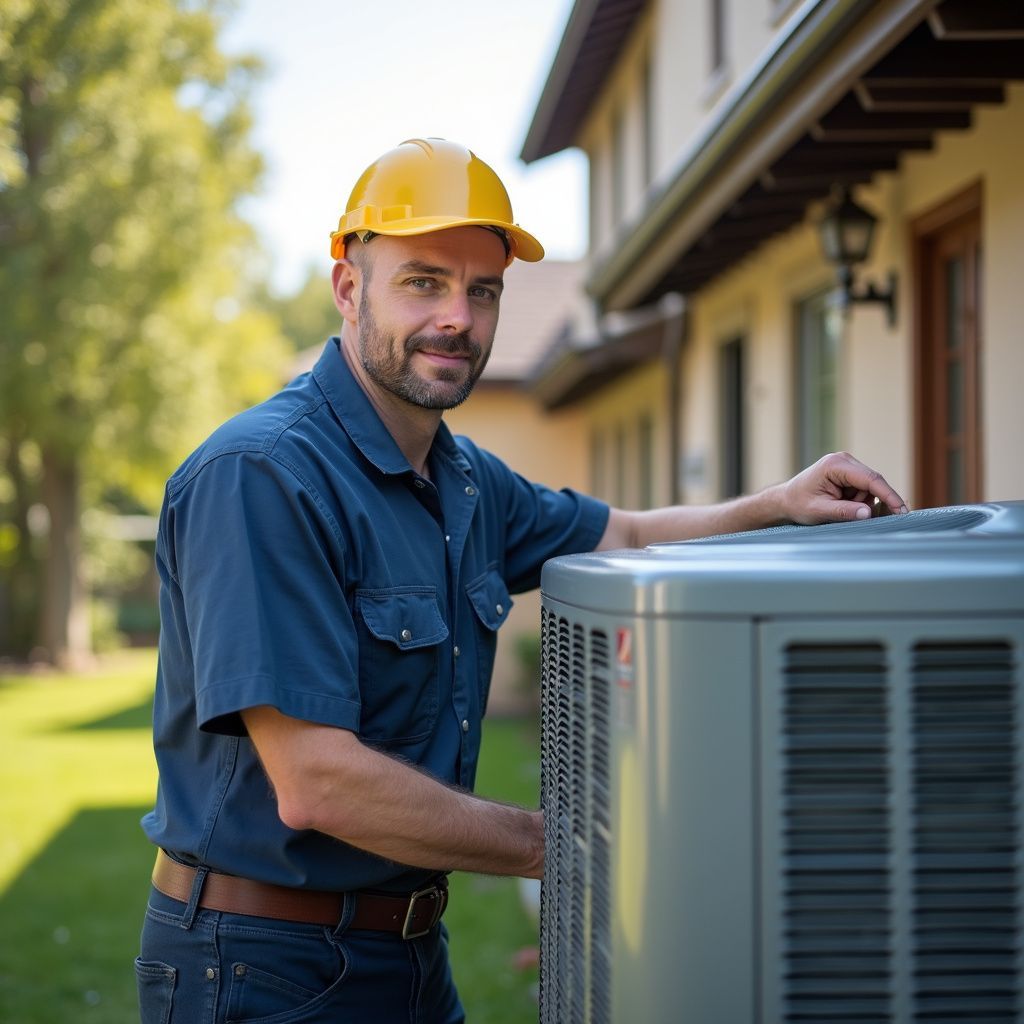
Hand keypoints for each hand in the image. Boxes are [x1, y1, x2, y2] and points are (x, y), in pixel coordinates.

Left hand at [780, 451, 907, 524]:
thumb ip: (843, 511)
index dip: (889, 495)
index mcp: (835, 465)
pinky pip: (864, 490)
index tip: (902, 511)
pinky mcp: (849, 473)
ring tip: (836, 509)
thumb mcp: (818, 511)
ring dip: (860, 504)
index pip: (870, 479)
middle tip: (856, 518)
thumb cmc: (798, 504)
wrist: (786, 499)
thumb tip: (868, 513)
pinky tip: (843, 505)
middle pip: (873, 483)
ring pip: (870, 489)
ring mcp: (847, 465)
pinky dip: (858, 502)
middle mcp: (844, 460)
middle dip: (870, 503)